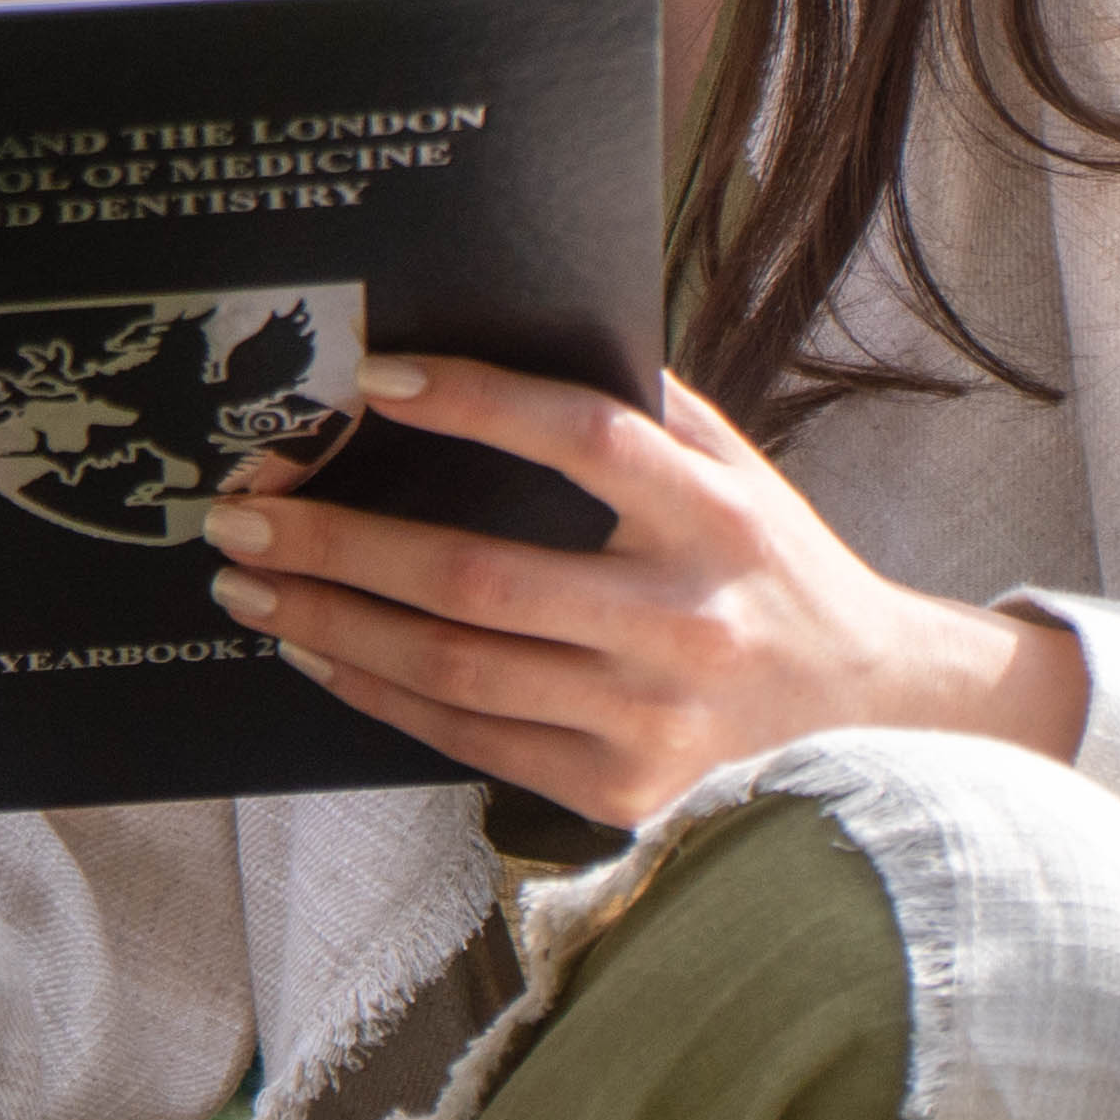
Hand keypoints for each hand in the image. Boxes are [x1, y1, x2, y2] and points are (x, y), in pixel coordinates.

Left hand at [207, 357, 1091, 826]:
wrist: (878, 722)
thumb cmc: (774, 569)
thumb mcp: (734, 470)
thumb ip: (639, 405)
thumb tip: (511, 328)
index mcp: (716, 517)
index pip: (583, 436)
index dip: (473, 402)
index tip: (370, 377)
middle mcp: (685, 618)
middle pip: (480, 575)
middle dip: (340, 541)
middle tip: (240, 513)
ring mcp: (652, 717)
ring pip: (455, 667)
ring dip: (331, 622)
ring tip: (248, 586)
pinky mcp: (624, 792)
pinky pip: (469, 739)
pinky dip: (378, 692)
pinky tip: (315, 651)